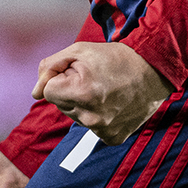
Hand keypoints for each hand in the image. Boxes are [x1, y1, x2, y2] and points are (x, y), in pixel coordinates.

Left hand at [32, 42, 172, 144]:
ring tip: (104, 90)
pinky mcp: (113, 138)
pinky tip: (112, 104)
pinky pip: (92, 128)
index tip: (78, 71)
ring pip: (75, 116)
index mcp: (80, 92)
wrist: (153, 71)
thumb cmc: (114, 58)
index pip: (48, 91)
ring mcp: (103, 130)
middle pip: (60, 105)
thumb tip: (35, 93)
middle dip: (70, 90)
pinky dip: (97, 116)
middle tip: (94, 79)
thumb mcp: (78, 50)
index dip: (60, 77)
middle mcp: (90, 116)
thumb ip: (49, 67)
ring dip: (83, 103)